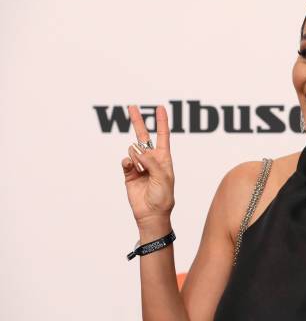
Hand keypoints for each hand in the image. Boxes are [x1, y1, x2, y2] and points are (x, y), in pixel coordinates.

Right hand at [121, 105, 174, 227]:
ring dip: (136, 156)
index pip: (162, 136)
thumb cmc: (163, 197)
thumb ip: (152, 162)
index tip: (160, 108)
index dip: (161, 122)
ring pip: (133, 149)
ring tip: (142, 170)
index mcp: (164, 159)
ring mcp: (139, 165)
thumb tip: (139, 150)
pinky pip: (125, 160)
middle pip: (143, 136)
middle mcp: (151, 159)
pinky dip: (128, 161)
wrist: (151, 213)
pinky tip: (132, 167)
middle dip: (138, 121)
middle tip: (132, 106)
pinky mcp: (129, 172)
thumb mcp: (164, 178)